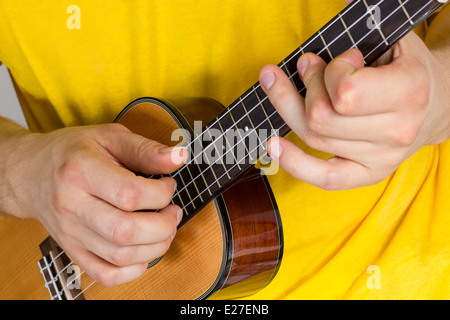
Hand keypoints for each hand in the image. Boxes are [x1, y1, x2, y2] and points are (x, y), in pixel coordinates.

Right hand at [4, 123, 186, 285]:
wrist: (30, 173)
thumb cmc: (73, 152)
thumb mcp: (109, 137)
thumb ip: (146, 149)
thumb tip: (180, 157)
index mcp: (80, 170)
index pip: (129, 193)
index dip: (161, 193)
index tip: (168, 185)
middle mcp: (72, 205)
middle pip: (126, 231)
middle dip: (163, 225)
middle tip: (172, 211)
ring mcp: (71, 232)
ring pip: (120, 256)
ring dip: (156, 246)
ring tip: (164, 228)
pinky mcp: (73, 250)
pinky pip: (106, 275)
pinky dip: (134, 269)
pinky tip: (144, 250)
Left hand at [260, 31, 448, 190]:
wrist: (437, 106)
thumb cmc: (409, 70)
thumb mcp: (395, 40)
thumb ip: (366, 24)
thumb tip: (340, 2)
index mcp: (408, 93)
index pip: (345, 92)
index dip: (330, 71)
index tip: (342, 59)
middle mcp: (395, 132)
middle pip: (321, 118)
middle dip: (304, 87)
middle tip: (307, 68)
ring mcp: (380, 158)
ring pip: (314, 139)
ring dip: (291, 108)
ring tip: (289, 87)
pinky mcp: (367, 174)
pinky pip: (325, 178)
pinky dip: (294, 164)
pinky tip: (273, 145)